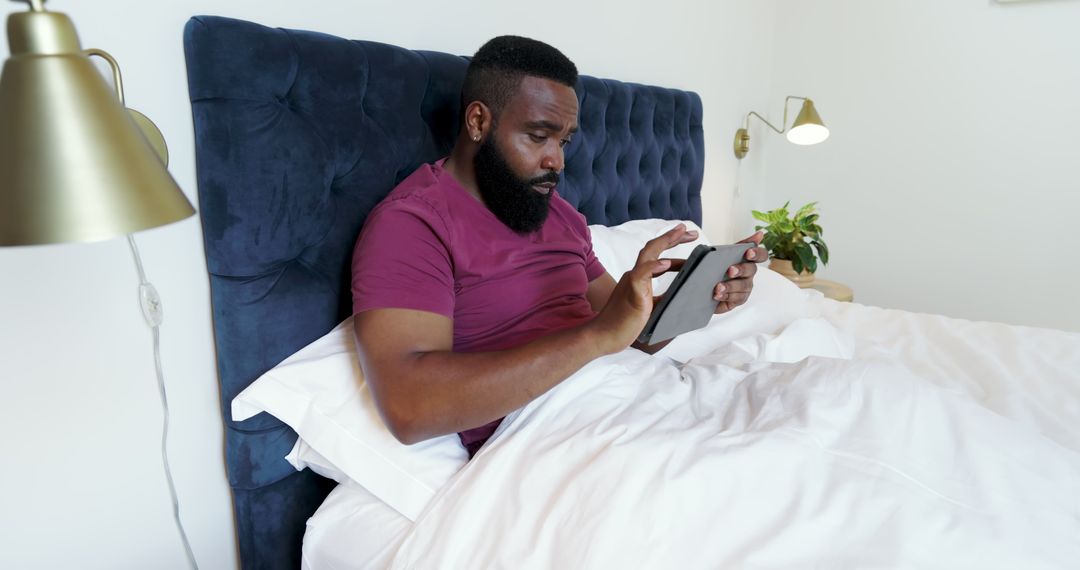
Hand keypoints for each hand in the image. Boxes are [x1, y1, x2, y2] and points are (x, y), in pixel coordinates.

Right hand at [589, 224, 696, 353]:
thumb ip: (663, 299)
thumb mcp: (651, 309)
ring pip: (648, 254)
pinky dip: (654, 266)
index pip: (656, 257)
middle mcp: (635, 275)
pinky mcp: (632, 291)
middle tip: (692, 232)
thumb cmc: (624, 325)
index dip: (672, 249)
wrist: (604, 336)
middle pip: (653, 248)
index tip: (689, 243)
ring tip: (682, 232)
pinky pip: (642, 274)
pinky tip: (667, 263)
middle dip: (673, 237)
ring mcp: (632, 281)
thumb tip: (684, 297)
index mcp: (638, 279)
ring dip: (666, 240)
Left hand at [713, 231, 766, 313]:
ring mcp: (744, 288)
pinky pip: (736, 299)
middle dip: (741, 269)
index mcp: (747, 260)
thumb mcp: (723, 253)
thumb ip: (740, 244)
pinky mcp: (737, 300)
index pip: (761, 255)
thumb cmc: (714, 267)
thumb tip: (760, 234)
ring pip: (743, 286)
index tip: (748, 253)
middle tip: (730, 270)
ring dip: (731, 286)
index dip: (757, 254)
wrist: (700, 286)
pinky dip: (726, 296)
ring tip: (718, 287)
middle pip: (751, 270)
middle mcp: (748, 274)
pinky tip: (717, 295)